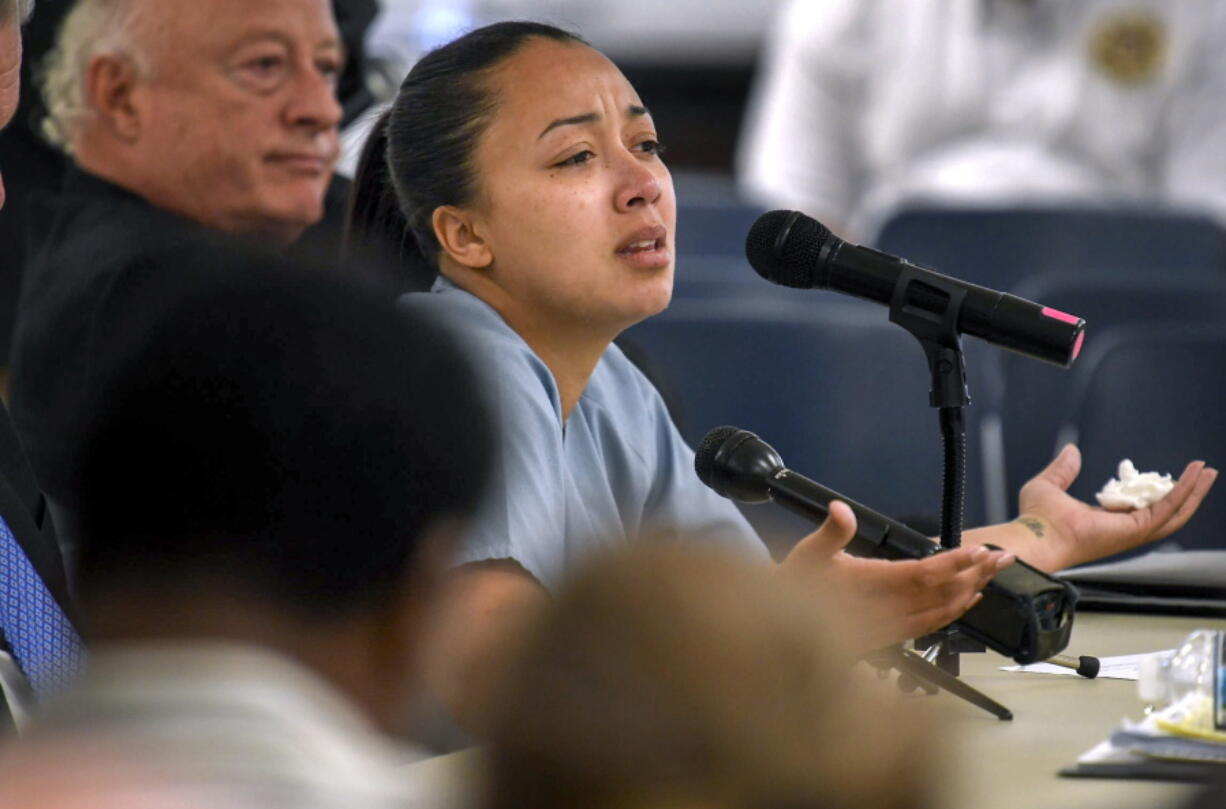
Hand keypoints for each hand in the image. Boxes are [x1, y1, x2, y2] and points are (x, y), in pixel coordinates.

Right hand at [780, 501, 1014, 650]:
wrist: (780, 633)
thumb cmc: (792, 590)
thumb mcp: (805, 555)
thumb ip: (830, 533)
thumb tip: (841, 509)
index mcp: (869, 586)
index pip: (922, 574)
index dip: (953, 563)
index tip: (978, 550)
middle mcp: (884, 611)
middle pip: (942, 594)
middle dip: (975, 574)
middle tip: (1002, 557)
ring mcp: (890, 628)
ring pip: (941, 612)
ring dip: (971, 592)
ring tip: (993, 573)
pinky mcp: (889, 638)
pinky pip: (931, 626)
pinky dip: (954, 612)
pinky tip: (968, 601)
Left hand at [1014, 445, 1217, 570]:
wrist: (1035, 534)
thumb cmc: (1036, 518)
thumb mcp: (1049, 485)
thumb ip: (1062, 469)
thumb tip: (1071, 451)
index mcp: (1105, 521)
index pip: (1138, 507)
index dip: (1154, 492)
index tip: (1163, 476)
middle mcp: (1122, 529)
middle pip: (1165, 512)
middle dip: (1186, 493)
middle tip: (1202, 474)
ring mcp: (1132, 532)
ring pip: (1174, 512)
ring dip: (1193, 492)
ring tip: (1207, 473)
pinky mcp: (1136, 528)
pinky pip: (1168, 508)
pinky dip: (1184, 491)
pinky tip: (1194, 475)